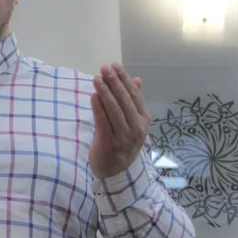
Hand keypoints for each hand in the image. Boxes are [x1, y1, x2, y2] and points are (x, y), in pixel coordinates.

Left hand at [89, 63, 150, 179]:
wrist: (115, 171)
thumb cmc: (122, 141)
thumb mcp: (132, 122)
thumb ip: (133, 101)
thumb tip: (137, 78)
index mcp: (144, 120)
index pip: (134, 95)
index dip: (124, 79)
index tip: (115, 66)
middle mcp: (136, 128)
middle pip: (124, 100)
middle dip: (114, 82)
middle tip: (104, 68)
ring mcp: (124, 137)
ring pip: (114, 110)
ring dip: (105, 92)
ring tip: (96, 78)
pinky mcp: (109, 144)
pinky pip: (103, 123)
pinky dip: (98, 108)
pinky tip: (93, 96)